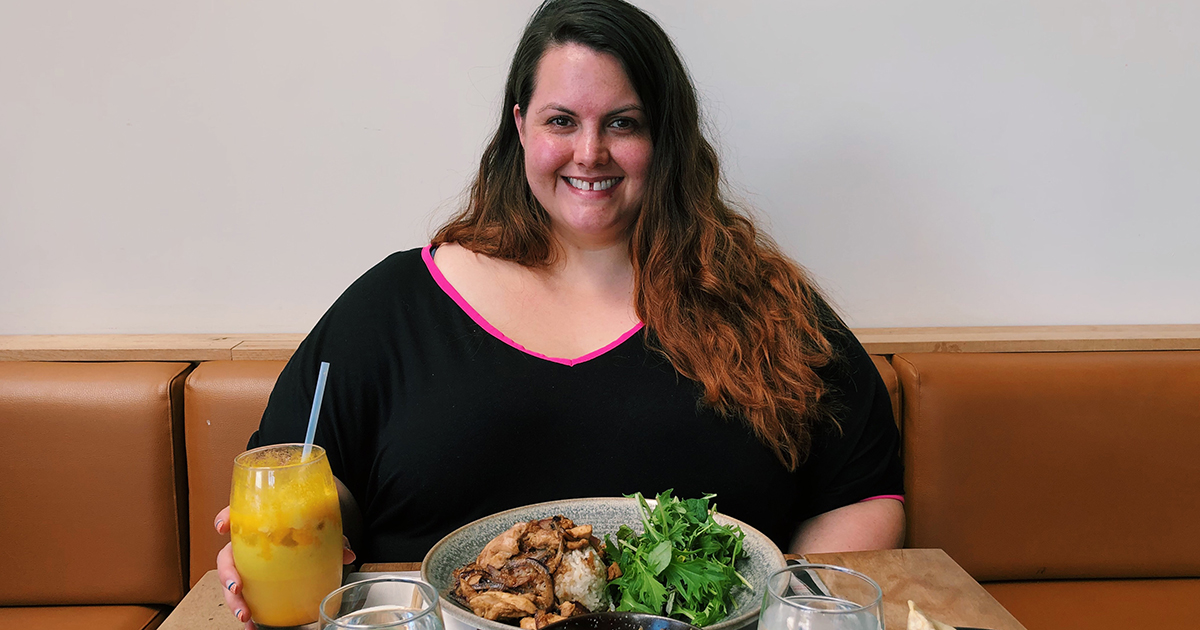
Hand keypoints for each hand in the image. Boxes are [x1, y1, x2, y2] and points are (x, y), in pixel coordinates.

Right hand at [215, 506, 356, 628]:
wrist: (312, 532)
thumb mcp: (321, 530)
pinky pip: (244, 597)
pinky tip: (251, 626)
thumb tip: (347, 554)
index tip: (222, 527)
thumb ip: (332, 540)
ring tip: (244, 615)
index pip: (236, 514)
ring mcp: (248, 564)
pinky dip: (245, 612)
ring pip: (230, 581)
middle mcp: (247, 544)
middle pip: (226, 556)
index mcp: (259, 523)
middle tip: (237, 587)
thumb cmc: (309, 527)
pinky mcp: (253, 582)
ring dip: (233, 600)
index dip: (224, 517)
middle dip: (227, 573)